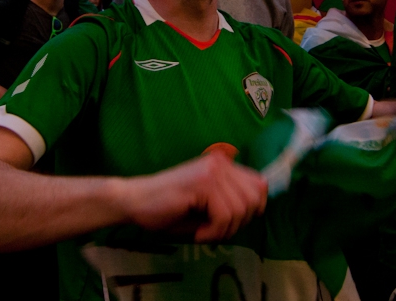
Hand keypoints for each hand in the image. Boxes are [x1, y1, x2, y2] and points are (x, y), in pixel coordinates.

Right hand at [122, 151, 267, 242]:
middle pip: (255, 198)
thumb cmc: (169, 208)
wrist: (135, 201)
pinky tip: (198, 233)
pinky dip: (214, 232)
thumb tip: (258, 210)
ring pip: (241, 209)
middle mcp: (222, 163)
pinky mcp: (203, 182)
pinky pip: (225, 215)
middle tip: (217, 230)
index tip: (232, 222)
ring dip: (224, 230)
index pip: (260, 184)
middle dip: (240, 223)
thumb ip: (232, 201)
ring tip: (204, 232)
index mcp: (224, 165)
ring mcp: (213, 170)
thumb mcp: (208, 205)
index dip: (254, 209)